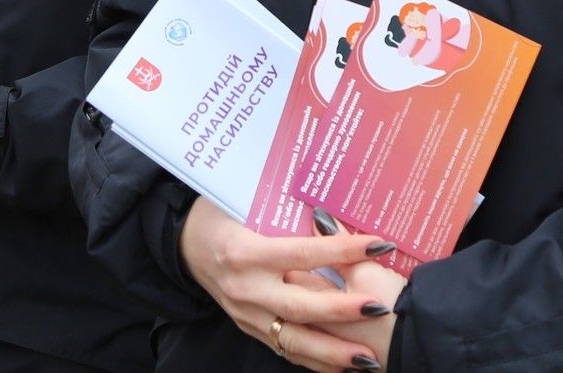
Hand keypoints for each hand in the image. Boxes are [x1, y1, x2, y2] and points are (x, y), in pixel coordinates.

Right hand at [179, 198, 396, 370]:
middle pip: (301, 306)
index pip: (303, 253)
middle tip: (379, 308)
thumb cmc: (220, 214)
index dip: (343, 250)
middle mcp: (246, 288)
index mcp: (246, 252)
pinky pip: (285, 349)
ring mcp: (246, 314)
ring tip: (367, 358)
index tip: (378, 245)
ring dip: (333, 352)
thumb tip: (335, 214)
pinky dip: (315, 360)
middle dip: (343, 311)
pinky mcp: (248, 328)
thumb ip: (288, 214)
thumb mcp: (248, 206)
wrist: (183, 245)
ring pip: (294, 340)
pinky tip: (342, 365)